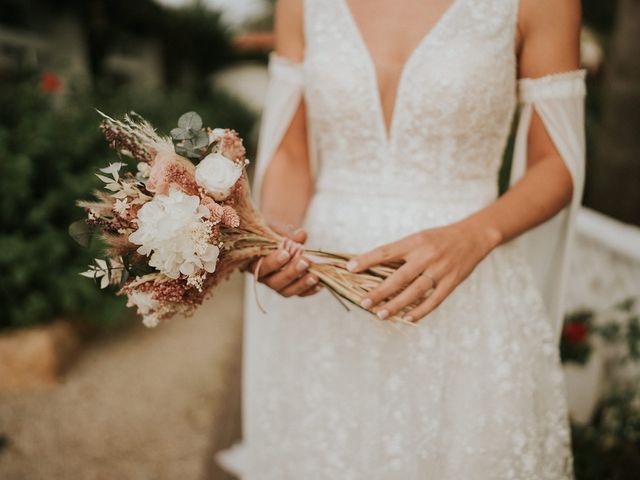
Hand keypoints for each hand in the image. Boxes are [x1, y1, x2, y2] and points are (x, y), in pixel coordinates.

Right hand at [250, 226, 320, 297]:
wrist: (278, 236)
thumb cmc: (273, 231)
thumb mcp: (276, 228)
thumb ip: (286, 233)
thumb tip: (301, 235)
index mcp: (254, 263)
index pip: (261, 266)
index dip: (273, 262)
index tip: (286, 253)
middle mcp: (264, 277)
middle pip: (274, 282)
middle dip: (291, 273)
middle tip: (305, 262)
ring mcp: (277, 285)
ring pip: (287, 291)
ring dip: (301, 285)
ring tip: (315, 276)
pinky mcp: (291, 288)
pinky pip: (299, 294)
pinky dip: (310, 290)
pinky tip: (320, 284)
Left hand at [346, 220, 500, 321]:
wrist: (473, 236)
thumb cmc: (439, 239)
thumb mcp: (418, 239)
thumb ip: (399, 253)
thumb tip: (373, 267)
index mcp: (414, 242)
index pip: (385, 252)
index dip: (367, 260)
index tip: (350, 267)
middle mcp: (426, 255)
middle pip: (399, 277)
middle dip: (379, 291)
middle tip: (363, 302)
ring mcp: (440, 270)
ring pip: (415, 291)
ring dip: (396, 305)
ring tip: (381, 314)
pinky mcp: (452, 282)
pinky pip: (434, 300)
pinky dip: (420, 311)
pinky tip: (407, 318)